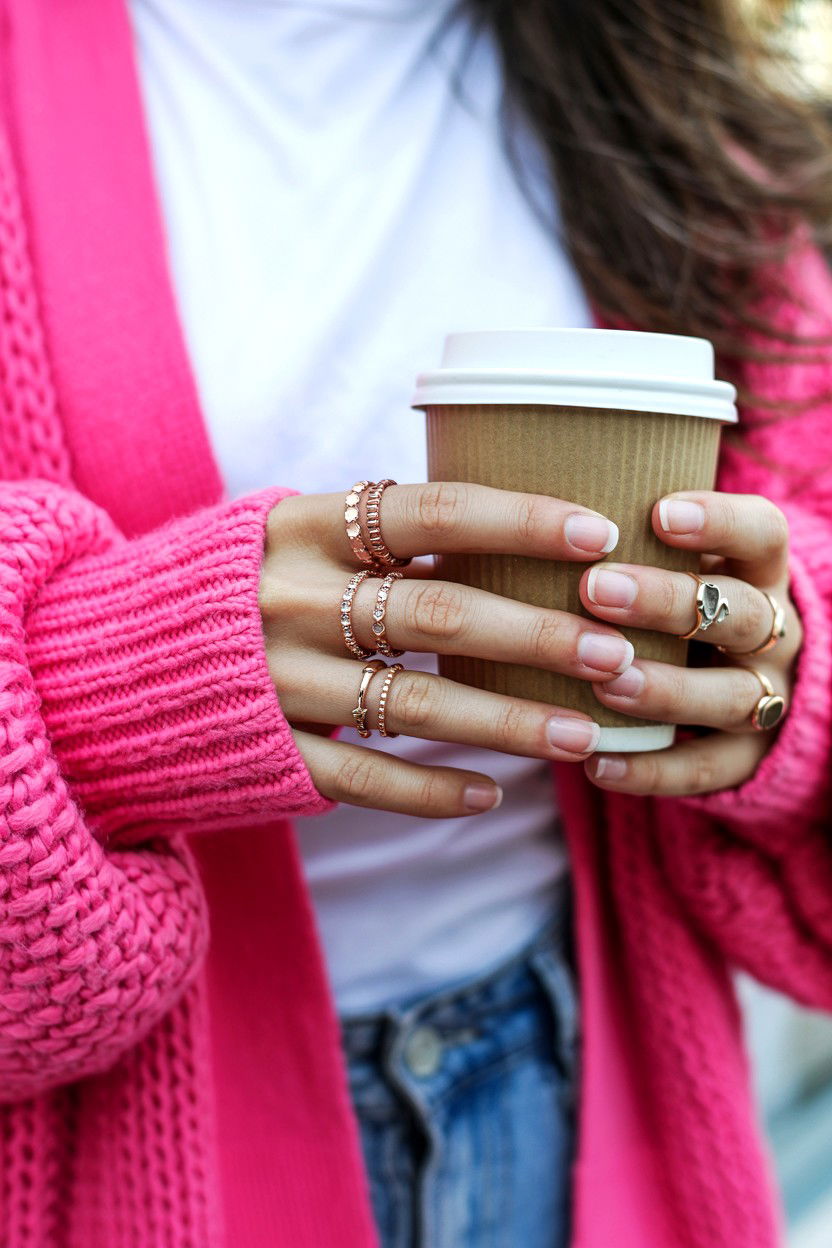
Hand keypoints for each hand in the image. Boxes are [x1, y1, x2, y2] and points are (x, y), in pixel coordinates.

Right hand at [261, 482, 632, 817]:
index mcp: (302, 528)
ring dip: (511, 724)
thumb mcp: (287, 535)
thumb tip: (501, 535)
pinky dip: (432, 791)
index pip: (429, 512)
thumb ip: (374, 536)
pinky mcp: (268, 749)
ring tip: (587, 736)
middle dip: (538, 636)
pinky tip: (492, 795)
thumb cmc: (228, 586)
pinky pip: (364, 778)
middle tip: (616, 654)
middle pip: (439, 615)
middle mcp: (291, 600)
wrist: (109, 662)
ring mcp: (278, 681)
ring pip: (416, 707)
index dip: (519, 521)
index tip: (595, 535)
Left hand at [579, 491, 801, 796]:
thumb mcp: (664, 558)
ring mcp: (767, 694)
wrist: (729, 674)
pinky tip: (597, 766)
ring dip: (667, 689)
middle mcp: (772, 629)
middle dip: (669, 602)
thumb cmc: (668, 596)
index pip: (761, 532)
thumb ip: (616, 537)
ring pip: (733, 696)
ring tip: (607, 683)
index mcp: (755, 568)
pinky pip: (709, 769)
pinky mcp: (746, 756)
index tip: (658, 512)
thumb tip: (505, 498)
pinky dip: (654, 771)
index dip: (719, 521)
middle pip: (741, 613)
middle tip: (596, 590)